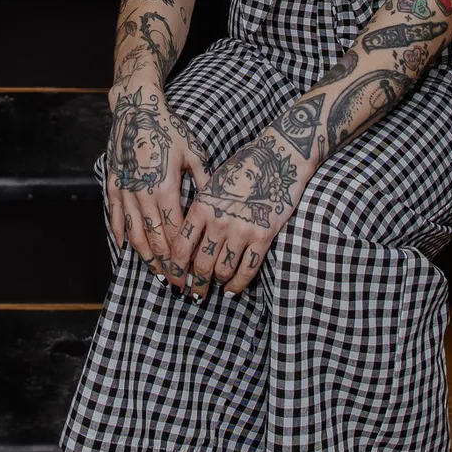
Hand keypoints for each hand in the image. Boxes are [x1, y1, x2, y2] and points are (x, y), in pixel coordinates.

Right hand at [106, 81, 208, 275]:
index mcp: (165, 188)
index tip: (192, 273)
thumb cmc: (169, 129)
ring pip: (134, 234)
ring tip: (156, 274)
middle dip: (167, 266)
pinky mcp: (113, 186)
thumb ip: (205, 184)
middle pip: (155, 240)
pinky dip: (120, 237)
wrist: (136, 109)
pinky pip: (115, 218)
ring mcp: (125, 192)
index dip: (183, 257)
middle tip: (178, 284)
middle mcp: (142, 195)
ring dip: (146, 258)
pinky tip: (126, 250)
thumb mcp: (194, 154)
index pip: (175, 233)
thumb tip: (218, 208)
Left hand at [171, 129, 309, 298]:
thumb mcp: (213, 183)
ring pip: (222, 269)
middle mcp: (219, 221)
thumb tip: (187, 236)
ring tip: (214, 288)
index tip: (173, 279)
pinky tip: (232, 290)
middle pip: (200, 264)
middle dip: (195, 284)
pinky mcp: (263, 236)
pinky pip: (248, 268)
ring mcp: (242, 230)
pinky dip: (238, 284)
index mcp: (202, 206)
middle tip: (193, 294)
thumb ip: (201, 208)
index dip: (175, 269)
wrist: (279, 157)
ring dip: (216, 283)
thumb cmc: (244, 167)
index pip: (181, 247)